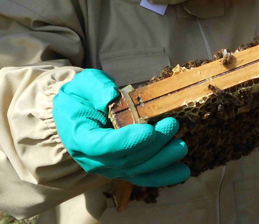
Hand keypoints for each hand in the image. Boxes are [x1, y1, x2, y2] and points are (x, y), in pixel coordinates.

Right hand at [53, 69, 189, 186]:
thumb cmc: (81, 96)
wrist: (76, 112)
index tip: (149, 131)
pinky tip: (182, 172)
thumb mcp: (83, 83)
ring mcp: (107, 167)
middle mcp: (92, 159)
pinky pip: (141, 176)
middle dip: (152, 145)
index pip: (102, 145)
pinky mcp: (121, 169)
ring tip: (180, 146)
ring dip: (161, 161)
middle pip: (125, 159)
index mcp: (80, 137)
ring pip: (136, 170)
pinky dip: (162, 175)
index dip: (126, 141)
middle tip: (172, 125)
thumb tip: (111, 96)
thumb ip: (95, 88)